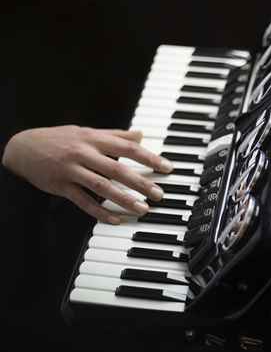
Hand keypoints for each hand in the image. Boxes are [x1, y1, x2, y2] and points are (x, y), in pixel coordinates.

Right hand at [2, 125, 172, 223]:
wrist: (23, 147)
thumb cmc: (60, 139)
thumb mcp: (88, 132)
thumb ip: (115, 135)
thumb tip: (140, 134)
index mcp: (94, 139)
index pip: (128, 148)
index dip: (149, 158)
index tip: (167, 168)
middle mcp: (84, 153)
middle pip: (117, 169)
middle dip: (141, 182)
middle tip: (158, 194)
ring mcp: (72, 171)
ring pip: (102, 187)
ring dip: (124, 199)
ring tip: (142, 209)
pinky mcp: (61, 186)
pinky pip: (83, 202)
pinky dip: (100, 212)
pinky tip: (115, 219)